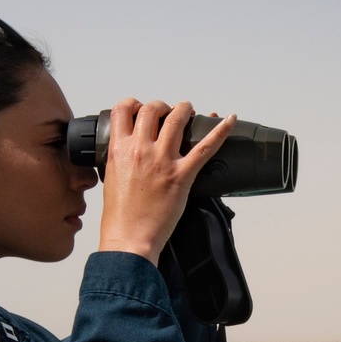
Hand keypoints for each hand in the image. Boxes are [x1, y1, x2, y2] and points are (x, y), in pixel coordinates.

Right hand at [98, 99, 236, 264]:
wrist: (129, 238)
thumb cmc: (120, 216)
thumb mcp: (112, 179)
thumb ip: (120, 160)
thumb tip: (128, 152)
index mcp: (119, 150)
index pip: (122, 111)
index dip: (133, 104)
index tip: (140, 108)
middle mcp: (140, 150)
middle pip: (152, 110)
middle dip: (162, 106)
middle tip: (167, 112)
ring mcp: (163, 160)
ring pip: (177, 119)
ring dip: (184, 109)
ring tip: (189, 110)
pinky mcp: (182, 175)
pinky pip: (205, 147)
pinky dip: (220, 131)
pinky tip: (228, 120)